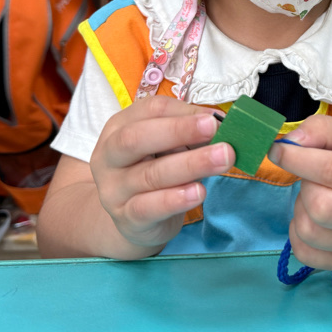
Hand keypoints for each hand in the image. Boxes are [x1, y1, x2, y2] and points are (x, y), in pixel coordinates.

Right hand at [89, 96, 232, 249]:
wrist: (135, 221)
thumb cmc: (155, 172)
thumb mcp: (168, 148)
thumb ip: (188, 134)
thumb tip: (220, 123)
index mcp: (119, 128)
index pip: (148, 110)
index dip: (184, 112)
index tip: (214, 117)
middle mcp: (109, 156)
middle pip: (137, 138)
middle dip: (178, 130)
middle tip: (213, 128)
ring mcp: (114, 189)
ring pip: (150, 174)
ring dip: (190, 164)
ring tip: (222, 158)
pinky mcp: (127, 219)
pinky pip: (148, 207)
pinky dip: (175, 199)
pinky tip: (199, 192)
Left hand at [269, 115, 331, 270]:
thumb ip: (319, 130)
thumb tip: (287, 145)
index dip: (297, 159)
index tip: (276, 150)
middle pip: (320, 207)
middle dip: (305, 187)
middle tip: (313, 178)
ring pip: (308, 231)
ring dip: (301, 209)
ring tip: (316, 197)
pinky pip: (304, 253)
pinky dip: (297, 234)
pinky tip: (313, 218)